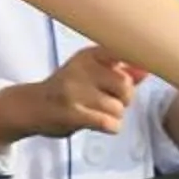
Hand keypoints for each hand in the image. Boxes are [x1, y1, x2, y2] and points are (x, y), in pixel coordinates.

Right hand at [25, 45, 139, 136]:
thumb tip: (147, 70)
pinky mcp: (73, 114)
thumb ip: (120, 71)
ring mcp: (75, 91)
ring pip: (118, 108)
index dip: (137, 64)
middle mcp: (81, 69)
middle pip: (125, 85)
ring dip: (114, 115)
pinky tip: (101, 124)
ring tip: (98, 113)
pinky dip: (111, 126)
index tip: (141, 72)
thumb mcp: (90, 73)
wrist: (31, 106)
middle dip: (124, 99)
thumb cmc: (67, 89)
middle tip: (110, 101)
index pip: (122, 52)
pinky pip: (110, 123)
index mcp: (88, 55)